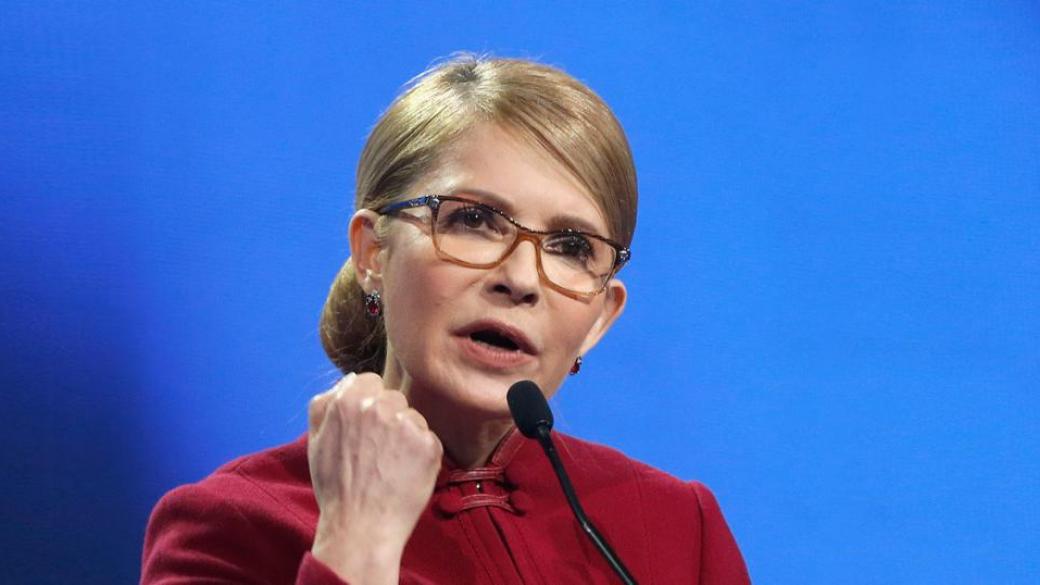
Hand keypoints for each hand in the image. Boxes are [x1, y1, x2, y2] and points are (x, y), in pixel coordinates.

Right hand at [307, 372, 442, 583]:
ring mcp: (406, 425)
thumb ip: (325, 405)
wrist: (360, 528)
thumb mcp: (315, 442)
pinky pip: (428, 440)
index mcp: (347, 401)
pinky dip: (421, 456)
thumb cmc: (336, 488)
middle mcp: (379, 407)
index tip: (366, 427)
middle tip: (377, 452)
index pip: (369, 382)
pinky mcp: (429, 445)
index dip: (368, 404)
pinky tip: (405, 475)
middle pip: (393, 399)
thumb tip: (347, 380)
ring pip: (412, 418)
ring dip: (406, 436)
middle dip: (388, 419)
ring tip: (389, 466)